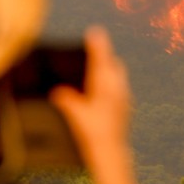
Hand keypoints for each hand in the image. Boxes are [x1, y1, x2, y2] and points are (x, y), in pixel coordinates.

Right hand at [50, 26, 132, 174]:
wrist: (111, 151)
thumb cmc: (92, 132)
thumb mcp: (76, 114)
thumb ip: (66, 100)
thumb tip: (57, 91)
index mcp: (104, 85)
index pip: (101, 59)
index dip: (97, 44)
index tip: (94, 31)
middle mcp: (117, 88)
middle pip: (113, 64)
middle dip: (104, 57)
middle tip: (93, 52)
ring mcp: (124, 97)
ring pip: (118, 76)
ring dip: (108, 71)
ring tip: (95, 72)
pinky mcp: (126, 107)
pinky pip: (119, 89)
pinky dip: (111, 85)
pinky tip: (101, 94)